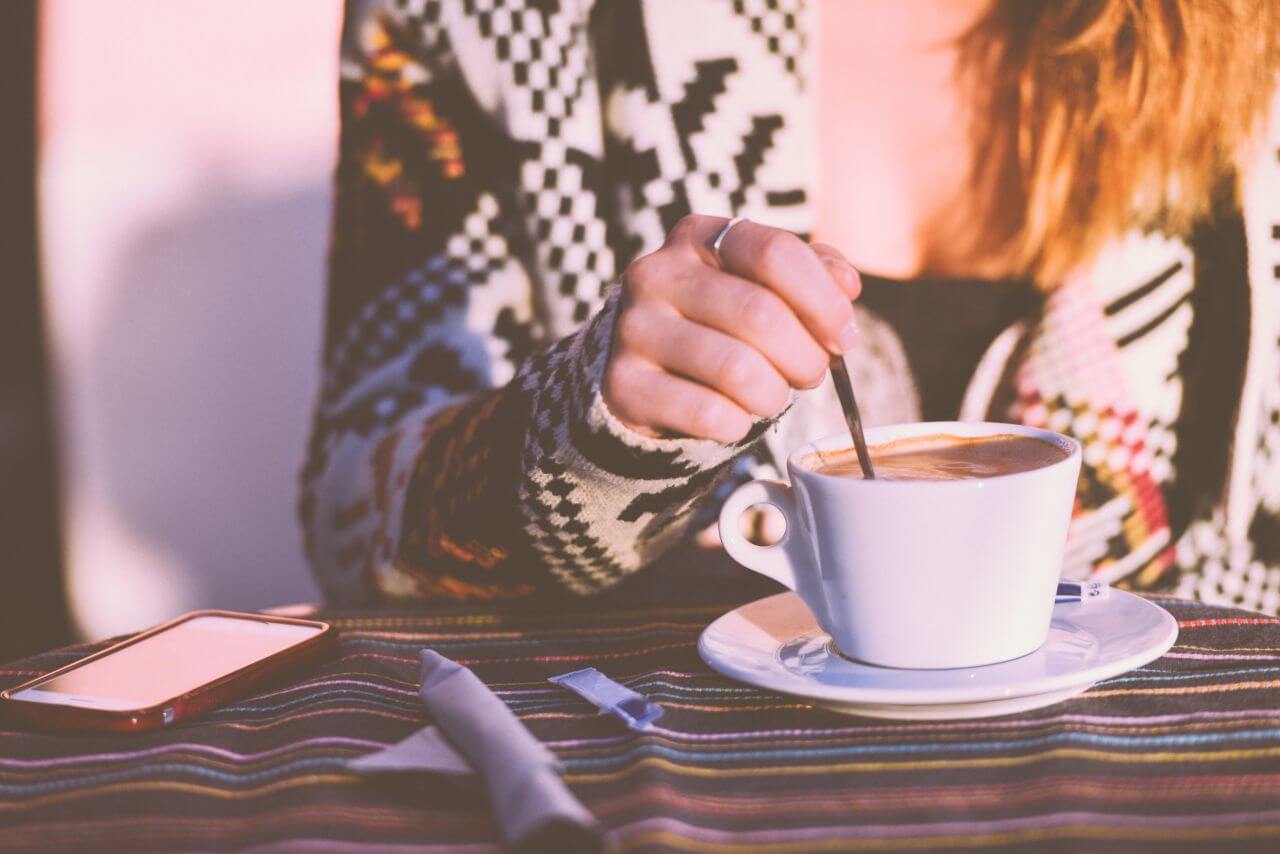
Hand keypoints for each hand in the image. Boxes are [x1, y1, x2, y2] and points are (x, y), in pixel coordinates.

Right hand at [603, 215, 860, 442]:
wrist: (644, 371)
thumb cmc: (718, 323)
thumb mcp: (759, 284)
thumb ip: (811, 272)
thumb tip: (846, 287)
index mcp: (697, 236)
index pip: (775, 253)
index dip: (823, 300)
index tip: (843, 336)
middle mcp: (657, 273)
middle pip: (760, 314)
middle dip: (806, 356)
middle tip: (812, 374)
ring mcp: (634, 328)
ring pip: (737, 369)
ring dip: (774, 395)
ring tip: (772, 397)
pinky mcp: (623, 383)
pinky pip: (707, 413)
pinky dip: (737, 424)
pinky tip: (735, 418)